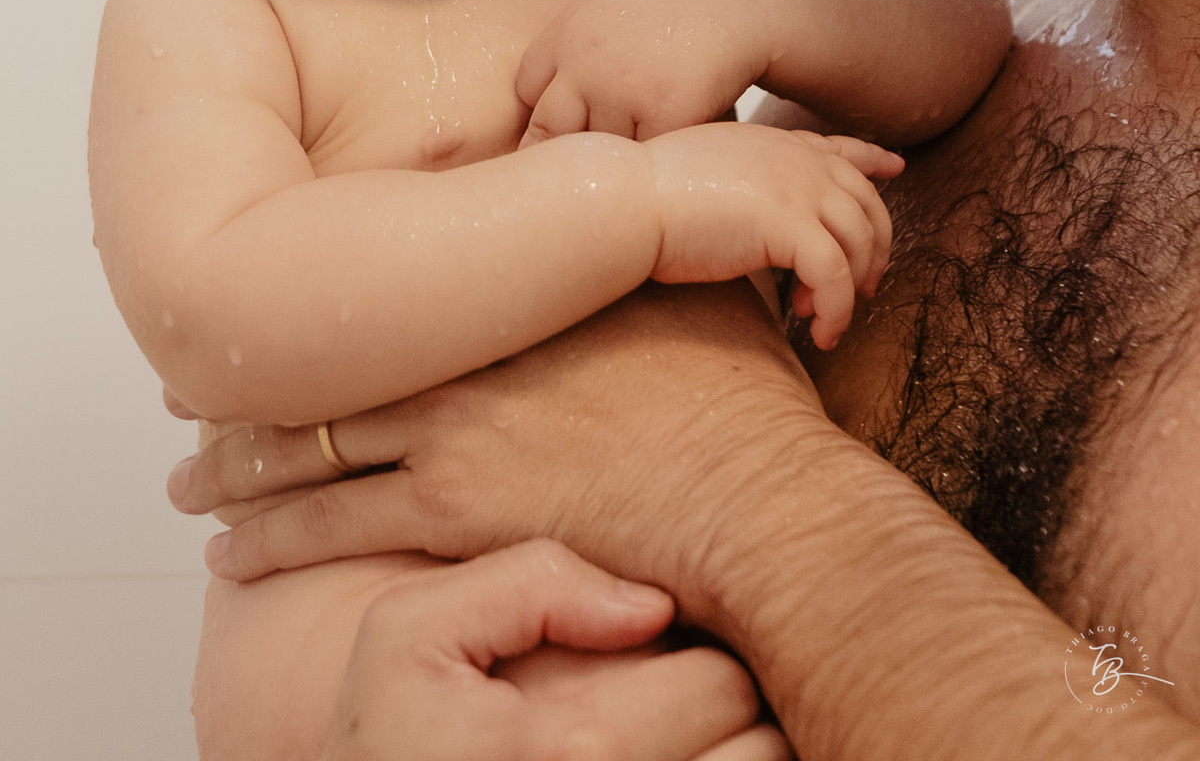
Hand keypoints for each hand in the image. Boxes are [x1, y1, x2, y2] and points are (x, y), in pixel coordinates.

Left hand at [169, 282, 831, 622]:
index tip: (266, 321)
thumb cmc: (733, 398)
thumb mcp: (685, 293)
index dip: (313, 313)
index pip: (382, 298)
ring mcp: (452, 437)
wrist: (752, 494)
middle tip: (187, 401)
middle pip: (322, 373)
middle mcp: (463, 359)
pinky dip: (267, 543)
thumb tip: (630, 217)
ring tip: (191, 486)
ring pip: (306, 451)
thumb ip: (632, 262)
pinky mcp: (454, 516)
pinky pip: (327, 532)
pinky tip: (231, 557)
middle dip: (244, 396)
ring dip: (236, 473)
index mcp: (510, 302)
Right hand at [319, 540, 790, 760]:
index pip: (721, 680)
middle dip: (720, 711)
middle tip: (661, 697)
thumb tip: (650, 603)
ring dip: (729, 756)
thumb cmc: (386, 728)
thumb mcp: (410, 632)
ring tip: (662, 738)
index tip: (648, 652)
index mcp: (574, 748)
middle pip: (760, 747)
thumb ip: (529, 583)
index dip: (694, 651)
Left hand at [518, 0, 767, 142]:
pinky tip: (672, 150)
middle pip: (549, 128)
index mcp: (569, 28)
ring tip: (638, 157)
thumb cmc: (682, 1)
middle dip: (563, 149)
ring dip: (618, 158)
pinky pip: (645, 159)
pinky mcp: (664, 115)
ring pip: (600, 151)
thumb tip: (548, 89)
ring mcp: (622, 90)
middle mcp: (585, 60)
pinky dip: (657, 161)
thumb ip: (579, 41)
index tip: (567, 122)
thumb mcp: (614, 0)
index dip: (547, 108)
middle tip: (583, 170)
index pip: (527, 88)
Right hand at [645, 122, 900, 347]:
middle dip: (874, 249)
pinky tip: (818, 333)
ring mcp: (798, 188)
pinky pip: (838, 278)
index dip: (872, 160)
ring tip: (824, 319)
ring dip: (852, 289)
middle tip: (862, 288)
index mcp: (775, 144)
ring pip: (860, 244)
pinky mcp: (791, 226)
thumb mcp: (707, 168)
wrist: (625, 199)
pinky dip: (836, 312)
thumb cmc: (647, 194)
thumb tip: (754, 209)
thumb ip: (744, 178)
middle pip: (867, 204)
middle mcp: (797, 160)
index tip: (894, 168)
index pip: (840, 148)